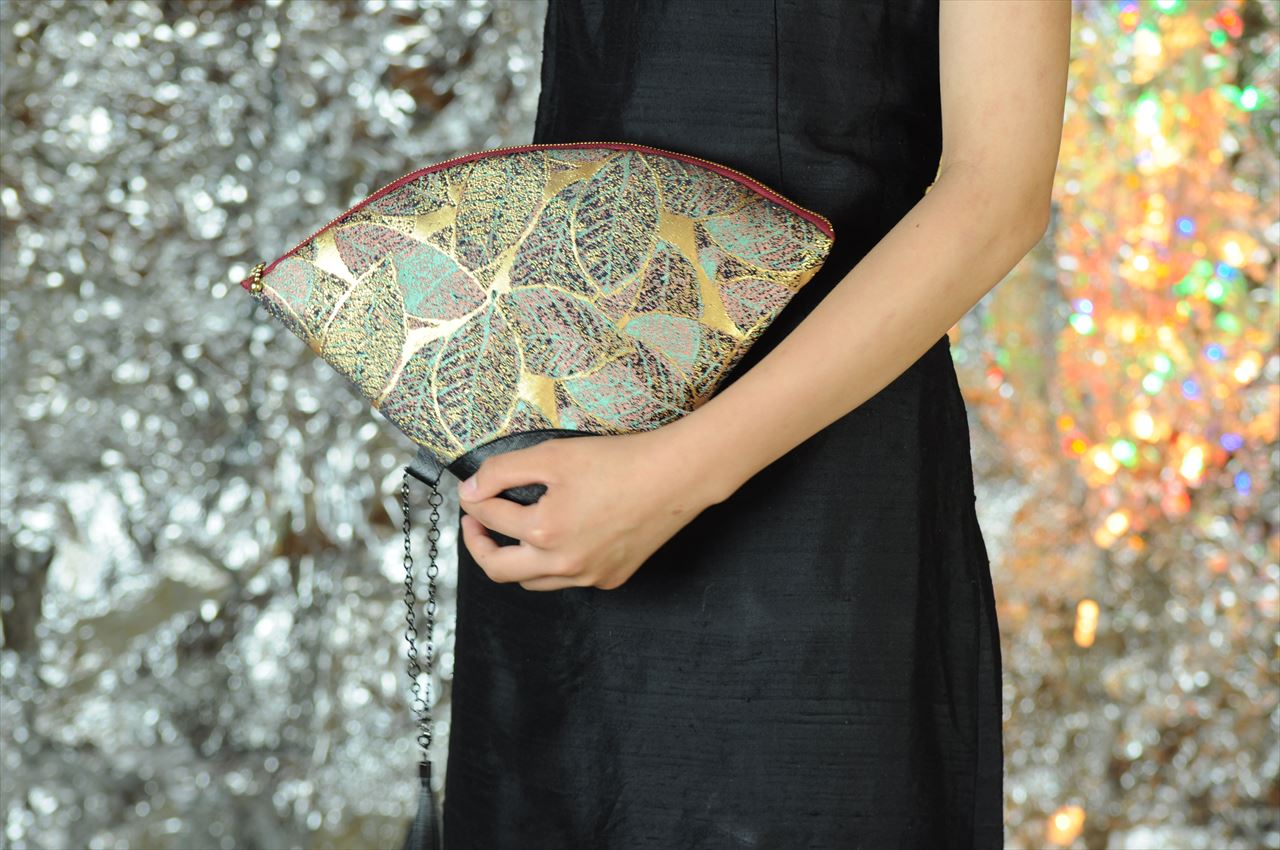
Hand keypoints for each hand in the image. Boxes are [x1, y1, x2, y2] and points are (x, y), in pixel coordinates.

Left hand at [457, 427, 724, 591]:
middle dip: (478, 546)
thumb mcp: (552, 455)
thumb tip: (471, 490)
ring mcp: (589, 577)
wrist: (675, 477)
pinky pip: (569, 580)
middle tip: (475, 525)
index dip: (474, 499)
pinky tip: (561, 540)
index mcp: (544, 532)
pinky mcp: (611, 579)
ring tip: (512, 535)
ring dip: (515, 560)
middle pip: (499, 569)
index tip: (471, 490)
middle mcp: (564, 565)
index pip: (490, 518)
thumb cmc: (618, 461)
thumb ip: (503, 471)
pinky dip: (554, 565)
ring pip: (533, 581)